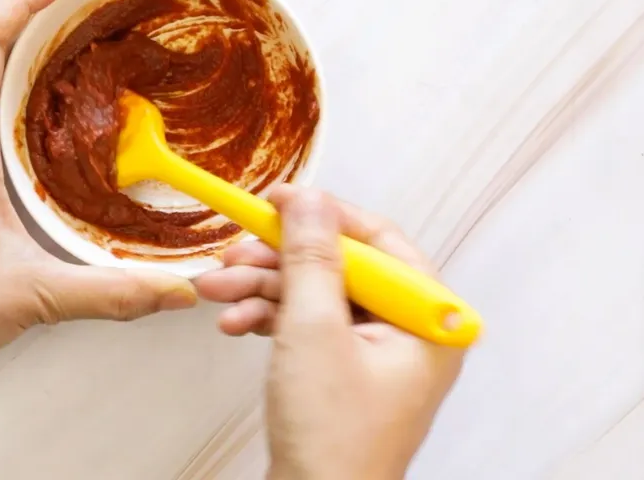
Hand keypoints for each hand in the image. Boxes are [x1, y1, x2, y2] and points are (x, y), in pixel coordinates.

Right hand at [196, 187, 463, 479]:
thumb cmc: (332, 443)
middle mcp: (408, 334)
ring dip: (263, 288)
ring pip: (316, 295)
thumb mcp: (314, 332)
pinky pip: (307, 326)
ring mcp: (376, 355)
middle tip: (234, 250)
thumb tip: (310, 200)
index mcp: (426, 321)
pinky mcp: (344, 372)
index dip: (324, 215)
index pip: (378, 241)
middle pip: (339, 267)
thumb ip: (311, 257)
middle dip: (278, 260)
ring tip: (217, 291)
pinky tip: (235, 322)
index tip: (278, 199)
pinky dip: (270, 319)